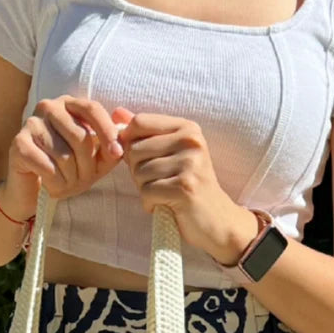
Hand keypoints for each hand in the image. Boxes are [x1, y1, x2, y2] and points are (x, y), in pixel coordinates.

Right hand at [1, 95, 125, 220]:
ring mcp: (32, 123)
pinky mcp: (19, 144)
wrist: (34, 191)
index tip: (117, 153)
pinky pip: (47, 166)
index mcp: (69, 105)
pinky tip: (51, 186)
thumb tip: (122, 143)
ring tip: (65, 184)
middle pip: (80, 135)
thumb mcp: (95, 162)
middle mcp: (49, 107)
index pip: (92, 109)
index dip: (107, 131)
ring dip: (70, 179)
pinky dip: (55, 183)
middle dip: (87, 166)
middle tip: (82, 181)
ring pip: (64, 155)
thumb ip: (110, 151)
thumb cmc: (66, 172)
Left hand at [112, 107, 257, 264]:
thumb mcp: (171, 153)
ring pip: (138, 172)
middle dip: (137, 171)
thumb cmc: (189, 186)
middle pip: (135, 150)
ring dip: (144, 189)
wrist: (216, 220)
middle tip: (157, 183)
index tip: (142, 159)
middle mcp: (190, 141)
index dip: (129, 142)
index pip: (140, 122)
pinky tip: (165, 205)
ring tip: (164, 194)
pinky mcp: (184, 188)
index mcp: (187, 128)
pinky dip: (150, 203)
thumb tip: (116, 112)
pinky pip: (146, 192)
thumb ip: (145, 133)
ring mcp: (189, 164)